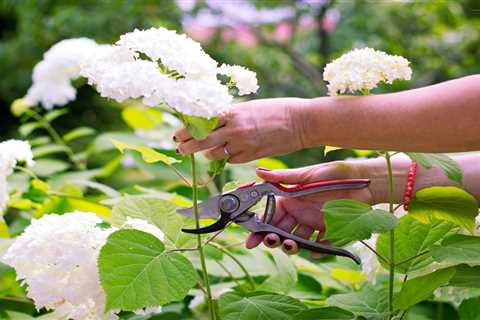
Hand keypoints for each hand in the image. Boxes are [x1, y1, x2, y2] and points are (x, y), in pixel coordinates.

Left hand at [174, 98, 307, 162]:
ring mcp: (242, 143)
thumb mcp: (249, 107)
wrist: (300, 122)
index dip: (187, 128)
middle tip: (180, 148)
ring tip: (207, 150)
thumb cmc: (276, 110)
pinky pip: (230, 160)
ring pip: (213, 153)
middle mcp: (234, 128)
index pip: (202, 121)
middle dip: (187, 145)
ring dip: (208, 153)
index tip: (179, 133)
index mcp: (232, 112)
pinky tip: (229, 152)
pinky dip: (227, 157)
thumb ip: (230, 115)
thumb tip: (213, 122)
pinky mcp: (251, 155)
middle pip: (201, 140)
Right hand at [245, 160, 380, 256]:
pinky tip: (314, 251)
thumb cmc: (333, 174)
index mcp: (291, 199)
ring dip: (291, 246)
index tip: (251, 238)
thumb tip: (257, 172)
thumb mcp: (306, 175)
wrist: (363, 181)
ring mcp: (313, 223)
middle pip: (281, 231)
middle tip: (271, 241)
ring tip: (291, 245)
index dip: (260, 227)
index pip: (271, 215)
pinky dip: (317, 251)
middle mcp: (300, 213)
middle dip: (272, 239)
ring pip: (297, 240)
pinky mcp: (329, 231)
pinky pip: (320, 245)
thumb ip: (282, 177)